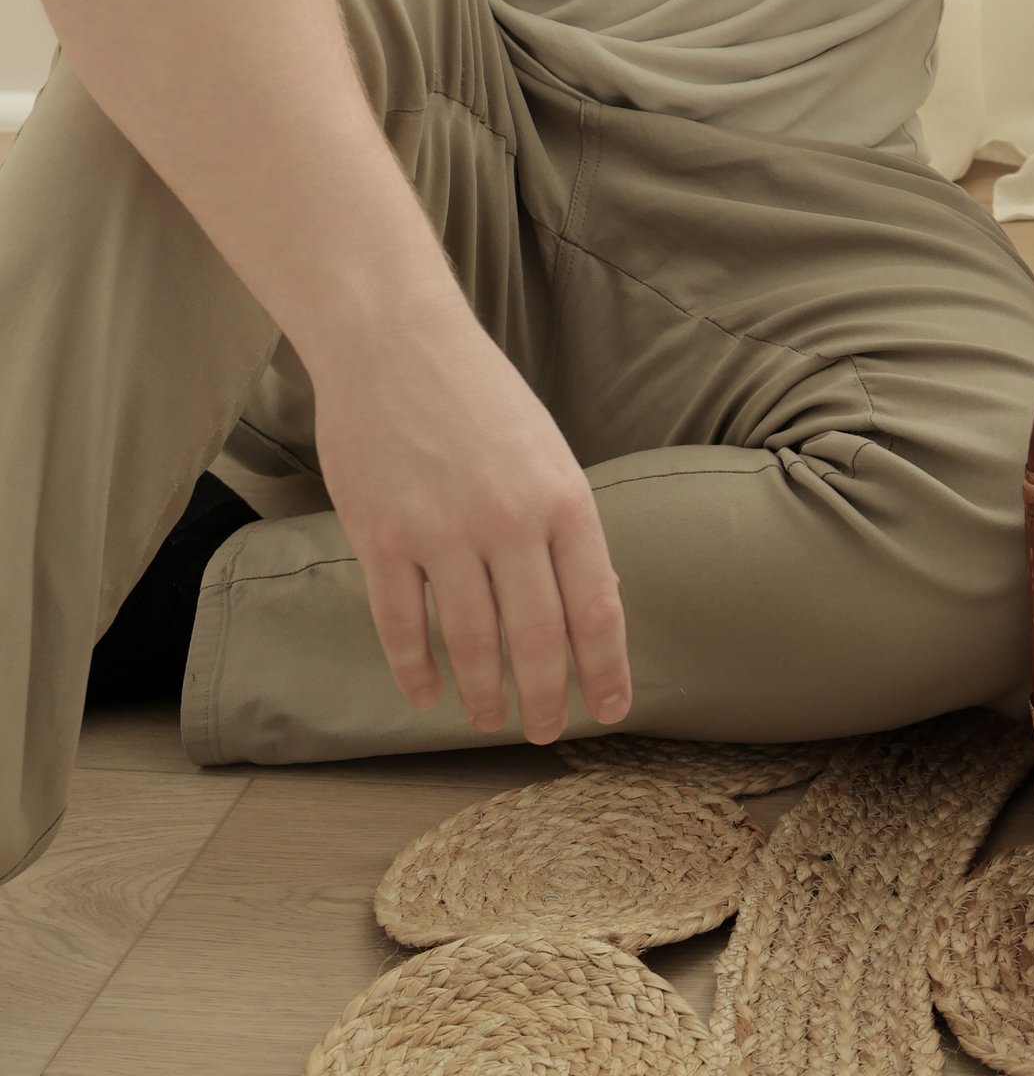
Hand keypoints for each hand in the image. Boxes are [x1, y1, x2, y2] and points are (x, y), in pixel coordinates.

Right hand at [309, 298, 631, 742]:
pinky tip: (425, 692)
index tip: (611, 710)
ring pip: (470, 641)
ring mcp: (440, 532)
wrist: (395, 342)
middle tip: (546, 733)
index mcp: (562, 499)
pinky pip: (401, 622)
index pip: (596, 607)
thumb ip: (565, 526)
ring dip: (481, 693)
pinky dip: (415, 667)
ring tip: (486, 720)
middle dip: (546, 697)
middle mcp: (508, 522)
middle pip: (536, 638)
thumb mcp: (546, 451)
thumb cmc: (480, 395)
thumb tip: (591, 603)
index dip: (605, 668)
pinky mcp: (381, 536)